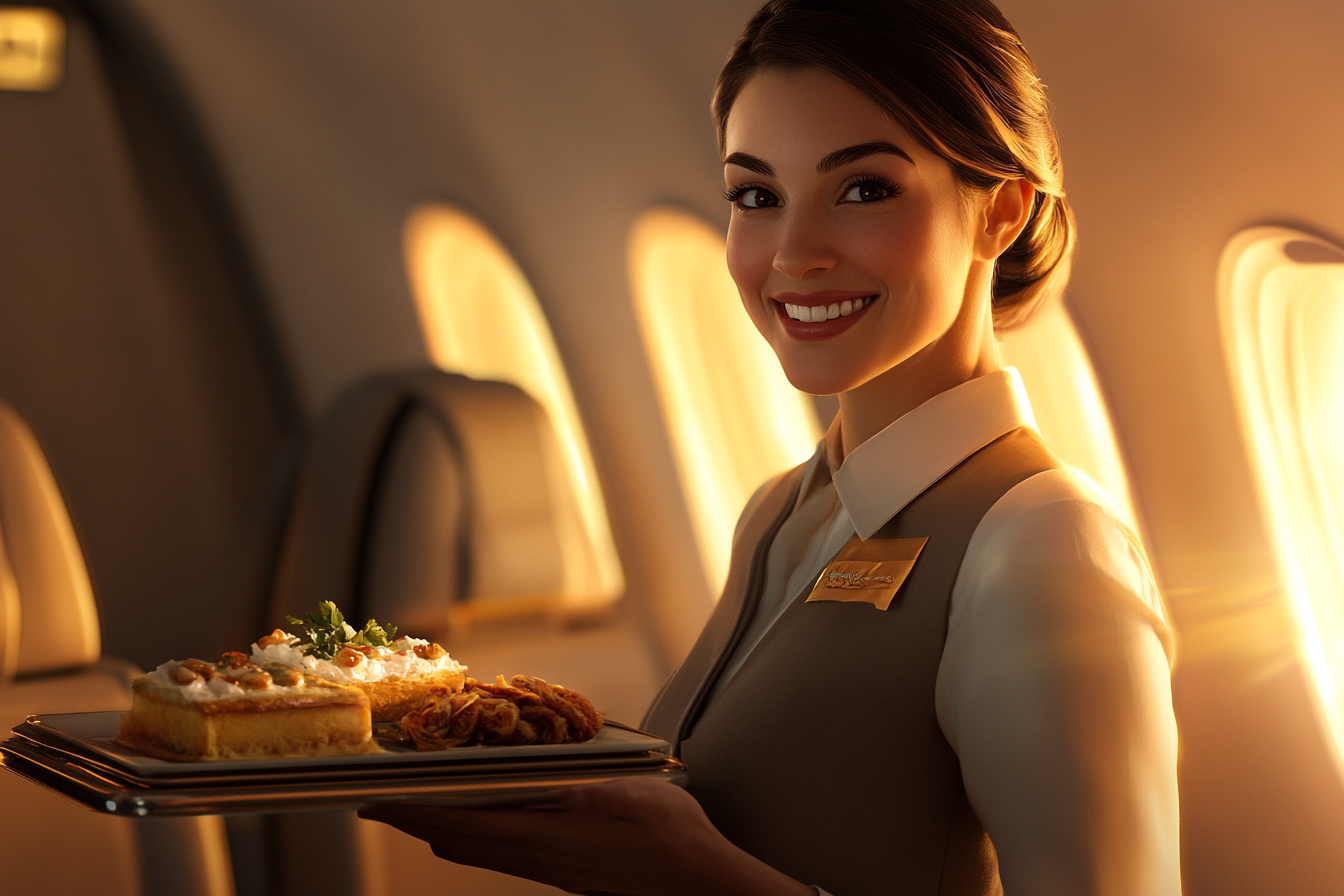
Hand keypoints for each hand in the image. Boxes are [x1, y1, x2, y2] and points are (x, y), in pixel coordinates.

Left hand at [358, 776, 812, 895]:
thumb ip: (575, 780)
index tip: (374, 799)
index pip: (458, 822)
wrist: (697, 882)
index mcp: (544, 835)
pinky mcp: (563, 871)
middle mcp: (537, 857)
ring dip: (443, 828)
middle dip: (415, 821)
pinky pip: (502, 853)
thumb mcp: (623, 790)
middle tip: (384, 802)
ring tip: (423, 806)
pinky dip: (477, 833)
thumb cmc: (668, 837)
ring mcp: (549, 868)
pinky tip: (488, 818)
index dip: (411, 811)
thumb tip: (536, 770)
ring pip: (476, 852)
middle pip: (457, 843)